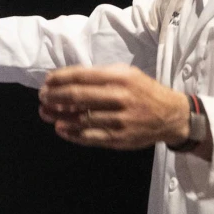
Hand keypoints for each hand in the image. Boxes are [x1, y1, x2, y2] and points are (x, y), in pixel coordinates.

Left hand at [38, 64, 190, 150]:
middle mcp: (121, 97)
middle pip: (78, 96)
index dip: (60, 78)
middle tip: (42, 97)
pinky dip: (72, 133)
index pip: (82, 75)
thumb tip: (67, 80)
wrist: (171, 116)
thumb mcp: (127, 74)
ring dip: (59, 116)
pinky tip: (61, 128)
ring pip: (81, 118)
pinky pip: (90, 137)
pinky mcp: (120, 139)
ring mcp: (120, 120)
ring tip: (46, 113)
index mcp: (121, 77)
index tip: (47, 81)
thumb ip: (100, 76)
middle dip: (55, 96)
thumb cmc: (143, 91)